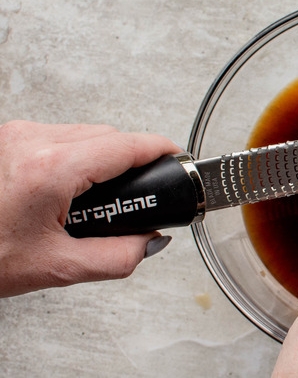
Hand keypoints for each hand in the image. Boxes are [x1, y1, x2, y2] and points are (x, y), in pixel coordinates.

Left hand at [0, 121, 179, 297]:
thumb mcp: (56, 268)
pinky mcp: (7, 138)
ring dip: (103, 157)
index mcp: (50, 169)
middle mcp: (32, 140)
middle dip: (132, 159)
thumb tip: (149, 241)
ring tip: (98, 197)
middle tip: (140, 193)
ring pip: (84, 132)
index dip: (160, 150)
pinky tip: (71, 187)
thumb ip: (118, 257)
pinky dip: (77, 155)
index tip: (177, 159)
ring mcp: (16, 134)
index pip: (125, 145)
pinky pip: (59, 135)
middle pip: (107, 134)